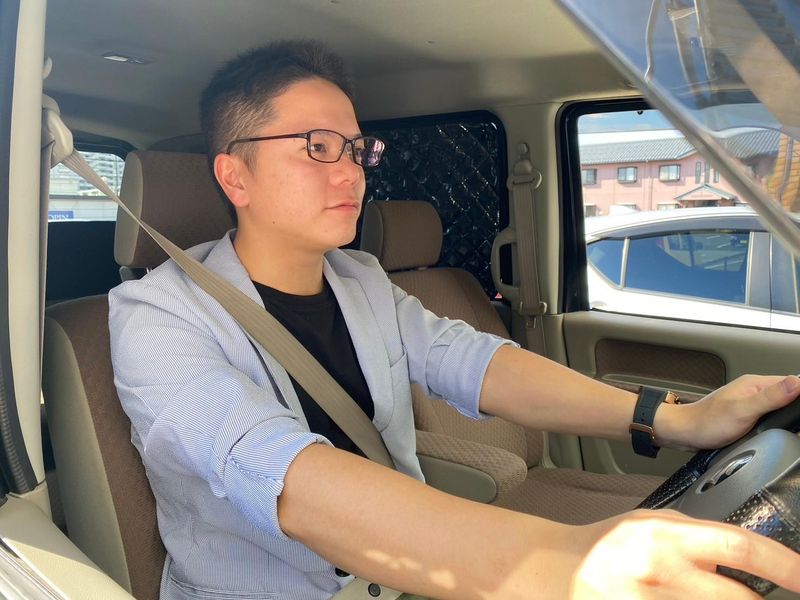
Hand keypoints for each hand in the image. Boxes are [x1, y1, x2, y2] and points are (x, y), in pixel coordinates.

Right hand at [571, 509, 799, 598]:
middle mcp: (662, 572)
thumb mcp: (649, 523)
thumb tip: (745, 553)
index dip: (786, 566)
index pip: (741, 548)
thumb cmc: (607, 545)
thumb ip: (694, 535)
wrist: (561, 569)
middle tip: (761, 596)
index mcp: (666, 536)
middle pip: (740, 599)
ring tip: (702, 595)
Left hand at [663, 374, 799, 450]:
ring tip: (793, 426)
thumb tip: (797, 383)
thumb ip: (771, 397)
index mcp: (754, 384)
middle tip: (796, 425)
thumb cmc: (707, 422)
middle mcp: (753, 390)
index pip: (792, 382)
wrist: (685, 433)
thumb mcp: (743, 410)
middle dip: (795, 408)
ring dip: (786, 416)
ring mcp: (749, 403)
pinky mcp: (746, 415)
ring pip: (778, 406)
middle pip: (787, 395)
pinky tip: (777, 429)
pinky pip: (768, 415)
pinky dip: (775, 422)